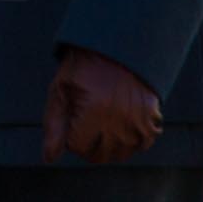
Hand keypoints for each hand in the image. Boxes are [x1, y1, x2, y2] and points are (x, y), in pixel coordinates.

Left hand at [41, 46, 162, 164]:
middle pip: (99, 155)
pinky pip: (141, 145)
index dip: (69, 133)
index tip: (72, 113)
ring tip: (102, 117)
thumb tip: (48, 158)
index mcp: (96, 110)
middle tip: (85, 116)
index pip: (77, 146)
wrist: (117, 43)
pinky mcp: (154, 119)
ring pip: (120, 154)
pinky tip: (121, 121)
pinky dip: (130, 139)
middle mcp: (121, 119)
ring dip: (108, 143)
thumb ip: (53, 125)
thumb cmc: (82, 66)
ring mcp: (140, 121)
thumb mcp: (61, 89)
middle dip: (86, 141)